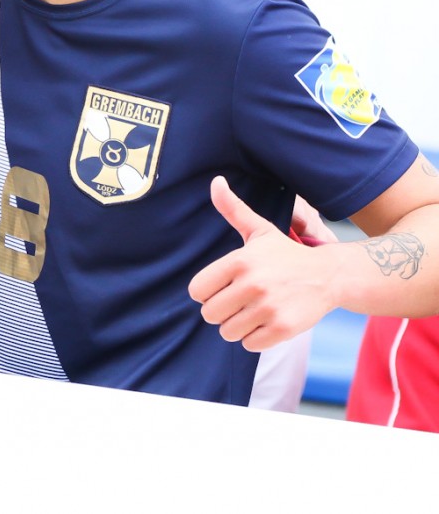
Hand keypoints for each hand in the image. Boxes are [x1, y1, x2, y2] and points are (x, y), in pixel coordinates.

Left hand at [187, 176, 336, 350]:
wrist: (330, 275)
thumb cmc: (286, 253)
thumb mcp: (259, 230)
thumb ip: (233, 209)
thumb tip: (215, 181)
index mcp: (239, 261)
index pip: (197, 290)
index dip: (206, 292)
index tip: (221, 287)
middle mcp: (252, 284)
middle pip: (210, 314)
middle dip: (221, 311)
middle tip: (238, 301)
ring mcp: (268, 308)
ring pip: (228, 332)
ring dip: (236, 326)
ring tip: (252, 312)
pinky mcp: (283, 329)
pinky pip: (249, 344)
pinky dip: (254, 338)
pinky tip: (265, 322)